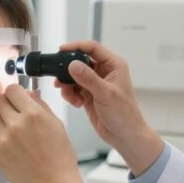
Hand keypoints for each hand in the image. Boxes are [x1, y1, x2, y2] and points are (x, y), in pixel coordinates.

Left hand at [0, 84, 86, 182]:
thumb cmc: (59, 158)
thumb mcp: (57, 125)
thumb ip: (41, 106)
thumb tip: (29, 94)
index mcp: (33, 114)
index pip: (12, 89)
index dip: (14, 93)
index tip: (16, 97)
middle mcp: (16, 124)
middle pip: (0, 102)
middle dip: (8, 106)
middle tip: (16, 116)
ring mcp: (5, 139)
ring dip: (5, 125)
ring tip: (20, 138)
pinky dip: (3, 143)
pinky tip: (17, 151)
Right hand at [54, 40, 163, 174]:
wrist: (124, 136)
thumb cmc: (124, 115)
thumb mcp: (106, 94)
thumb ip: (88, 79)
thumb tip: (73, 65)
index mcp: (113, 65)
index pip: (92, 48)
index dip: (76, 46)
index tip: (62, 50)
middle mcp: (104, 72)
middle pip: (80, 61)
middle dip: (68, 69)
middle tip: (58, 76)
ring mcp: (95, 83)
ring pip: (74, 75)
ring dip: (67, 84)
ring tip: (67, 93)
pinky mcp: (89, 94)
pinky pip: (73, 88)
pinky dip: (70, 94)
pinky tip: (76, 103)